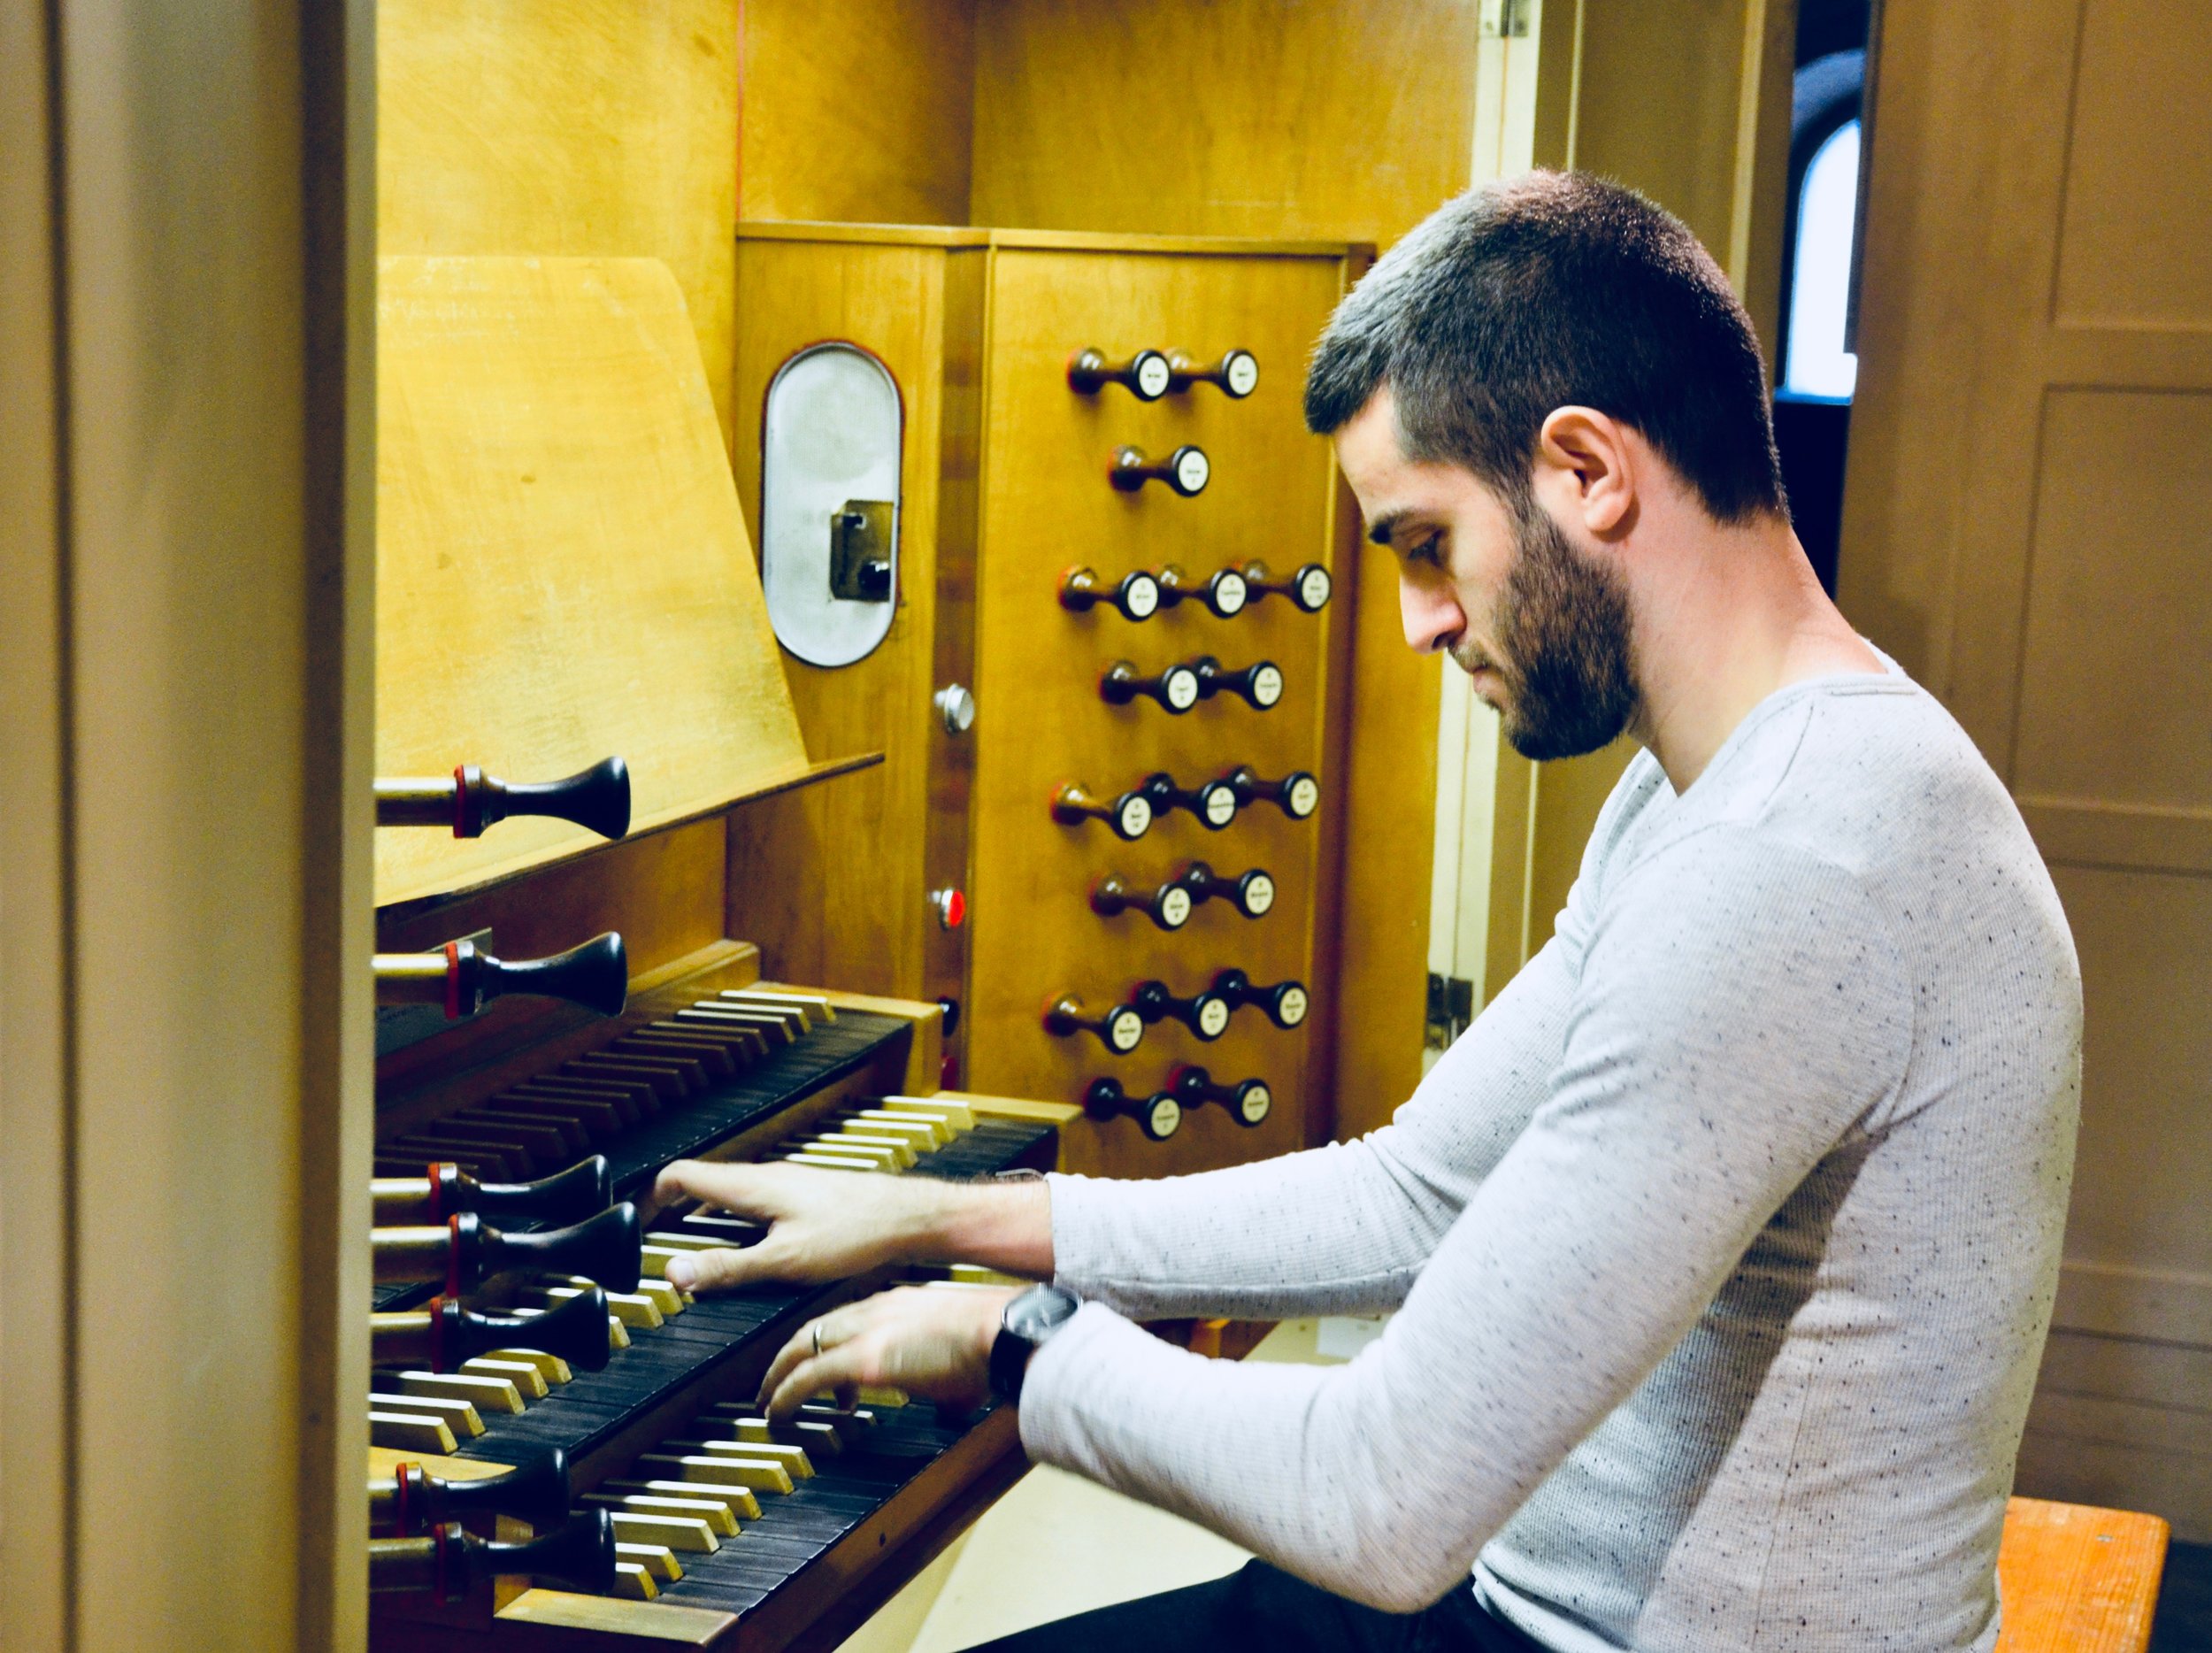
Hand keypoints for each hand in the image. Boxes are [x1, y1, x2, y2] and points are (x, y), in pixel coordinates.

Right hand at [650, 1159, 937, 1291]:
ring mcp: (788, 1184)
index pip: (681, 1175)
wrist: (909, 1217)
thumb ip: (727, 1268)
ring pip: (731, 1193)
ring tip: (694, 1245)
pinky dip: (736, 1221)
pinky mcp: (807, 1197)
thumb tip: (677, 1273)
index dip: (650, 1197)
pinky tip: (749, 1247)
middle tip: (657, 1237)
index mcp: (752, 1186)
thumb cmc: (857, 1231)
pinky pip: (756, 1203)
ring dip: (705, 1216)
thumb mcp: (783, 1261)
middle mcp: (767, 1177)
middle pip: (703, 1183)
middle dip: (674, 1209)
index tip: (634, 1223)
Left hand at [757, 1284, 1019, 1419]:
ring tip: (771, 1401)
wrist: (1001, 1331)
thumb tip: (951, 1402)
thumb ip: (944, 1371)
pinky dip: (785, 1395)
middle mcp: (877, 1309)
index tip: (822, 1364)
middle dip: (790, 1354)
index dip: (828, 1341)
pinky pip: (807, 1378)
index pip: (848, 1317)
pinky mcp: (863, 1358)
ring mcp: (867, 1331)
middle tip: (776, 1379)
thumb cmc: (993, 1340)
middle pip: (815, 1327)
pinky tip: (778, 1413)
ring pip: (801, 1346)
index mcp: (899, 1303)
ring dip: (780, 1374)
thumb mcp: (959, 1349)